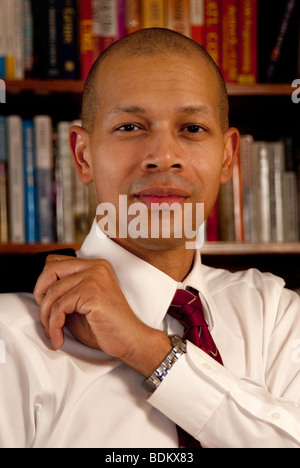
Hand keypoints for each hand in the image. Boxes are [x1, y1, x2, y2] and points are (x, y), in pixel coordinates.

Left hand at [34, 255, 170, 376]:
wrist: (130, 340)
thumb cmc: (107, 327)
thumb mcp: (81, 305)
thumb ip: (65, 293)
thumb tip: (40, 293)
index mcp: (95, 266)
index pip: (56, 262)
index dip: (45, 283)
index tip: (46, 304)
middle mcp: (95, 267)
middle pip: (50, 270)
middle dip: (40, 295)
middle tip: (45, 317)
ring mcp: (95, 277)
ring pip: (52, 292)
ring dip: (47, 317)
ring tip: (54, 333)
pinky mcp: (92, 292)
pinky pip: (59, 307)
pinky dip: (54, 325)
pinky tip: (59, 337)